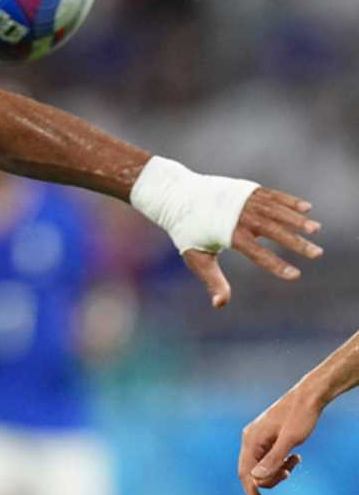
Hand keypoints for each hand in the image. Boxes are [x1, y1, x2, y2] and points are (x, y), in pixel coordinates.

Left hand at [183, 187, 320, 307]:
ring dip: (298, 221)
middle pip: (274, 232)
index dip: (277, 265)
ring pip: (278, 212)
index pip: (258, 254)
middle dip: (297, 243)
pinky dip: (290, 202)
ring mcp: (245, 201)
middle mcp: (241, 217)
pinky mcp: (248, 190)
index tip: (295, 275)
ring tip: (316, 230)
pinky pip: (273, 196)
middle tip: (317, 254)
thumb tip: (220, 304)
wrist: (178, 195)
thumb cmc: (187, 230)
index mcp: (229, 235)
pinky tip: (307, 208)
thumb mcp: (197, 258)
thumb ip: (212, 280)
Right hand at [237, 385, 319, 494]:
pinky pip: (267, 458)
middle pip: (252, 472)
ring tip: (295, 460)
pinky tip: (295, 456)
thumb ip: (272, 460)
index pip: (246, 474)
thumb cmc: (300, 416)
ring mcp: (256, 438)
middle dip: (271, 478)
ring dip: (278, 470)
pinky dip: (280, 462)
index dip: (252, 493)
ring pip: (261, 466)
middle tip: (290, 472)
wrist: (308, 397)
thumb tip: (255, 480)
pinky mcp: (265, 437)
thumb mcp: (290, 440)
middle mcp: (249, 439)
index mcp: (251, 440)